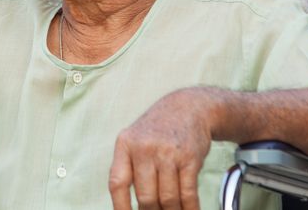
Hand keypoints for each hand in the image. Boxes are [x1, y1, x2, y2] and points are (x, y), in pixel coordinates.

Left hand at [109, 89, 211, 209]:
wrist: (188, 107)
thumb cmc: (158, 131)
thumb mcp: (136, 140)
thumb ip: (129, 167)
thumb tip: (126, 207)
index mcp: (125, 144)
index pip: (117, 184)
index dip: (120, 208)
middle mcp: (144, 148)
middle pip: (145, 197)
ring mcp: (168, 152)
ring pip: (168, 199)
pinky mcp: (190, 157)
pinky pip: (188, 194)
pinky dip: (190, 209)